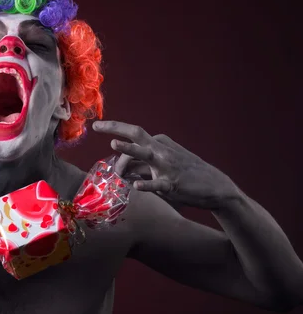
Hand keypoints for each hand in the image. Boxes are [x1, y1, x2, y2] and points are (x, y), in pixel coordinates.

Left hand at [92, 120, 239, 209]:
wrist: (216, 187)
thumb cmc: (186, 173)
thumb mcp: (165, 162)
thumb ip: (142, 164)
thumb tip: (121, 170)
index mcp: (159, 143)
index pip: (133, 135)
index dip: (114, 129)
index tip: (98, 126)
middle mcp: (161, 150)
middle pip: (136, 134)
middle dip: (115, 128)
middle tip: (97, 126)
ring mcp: (167, 166)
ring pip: (145, 154)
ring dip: (129, 150)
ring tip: (114, 144)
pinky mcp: (173, 183)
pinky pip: (157, 183)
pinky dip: (146, 184)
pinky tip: (137, 186)